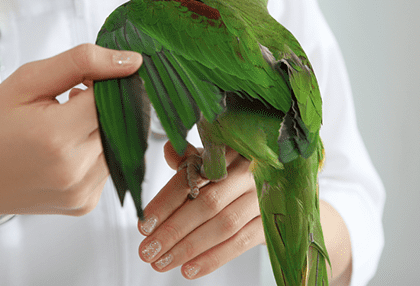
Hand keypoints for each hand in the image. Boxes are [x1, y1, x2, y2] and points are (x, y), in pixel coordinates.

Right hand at [0, 44, 142, 224]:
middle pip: (119, 120)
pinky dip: (95, 150)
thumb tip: (129, 60)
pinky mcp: (84, 203)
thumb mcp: (25, 81)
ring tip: (63, 122)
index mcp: (57, 135)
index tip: (85, 77)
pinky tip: (65, 146)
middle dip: (103, 103)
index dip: (104, 80)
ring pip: (119, 143)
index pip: (112, 95)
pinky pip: (108, 166)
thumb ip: (80, 63)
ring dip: (100, 127)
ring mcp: (81, 190)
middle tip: (71, 98)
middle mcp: (74, 168)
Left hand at [136, 142, 264, 279]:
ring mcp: (263, 198)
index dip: (167, 202)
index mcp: (228, 151)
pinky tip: (190, 269)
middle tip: (148, 250)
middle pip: (207, 204)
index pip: (192, 177)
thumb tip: (169, 149)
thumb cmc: (234, 171)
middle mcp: (248, 172)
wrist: (274, 182)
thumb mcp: (213, 159)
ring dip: (190, 247)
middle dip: (173, 230)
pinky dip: (214, 258)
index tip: (145, 224)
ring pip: (223, 225)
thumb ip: (189, 158)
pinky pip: (241, 242)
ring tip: (163, 262)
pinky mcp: (270, 222)